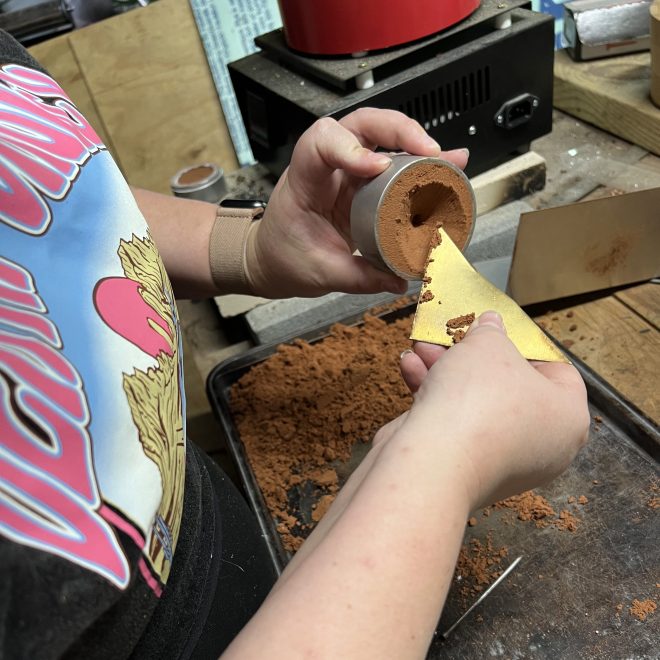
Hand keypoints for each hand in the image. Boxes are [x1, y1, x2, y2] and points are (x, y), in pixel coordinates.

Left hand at [246, 108, 468, 297]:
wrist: (272, 259)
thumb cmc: (284, 257)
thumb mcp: (320, 272)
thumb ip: (359, 277)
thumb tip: (399, 281)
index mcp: (304, 183)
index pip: (320, 144)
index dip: (349, 147)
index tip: (377, 167)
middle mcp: (327, 168)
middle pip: (360, 125)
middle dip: (397, 129)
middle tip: (428, 149)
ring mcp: (347, 172)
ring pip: (380, 136)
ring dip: (414, 142)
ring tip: (447, 158)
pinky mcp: (364, 184)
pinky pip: (393, 162)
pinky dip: (418, 161)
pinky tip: (444, 165)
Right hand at [394, 311, 589, 508]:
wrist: (433, 463)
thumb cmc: (476, 402)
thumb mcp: (487, 346)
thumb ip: (490, 331)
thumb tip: (491, 326)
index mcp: (567, 416)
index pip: (557, 370)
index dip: (525, 344)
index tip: (499, 331)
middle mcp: (543, 443)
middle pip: (508, 385)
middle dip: (471, 356)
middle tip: (453, 337)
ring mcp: (503, 459)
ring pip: (476, 403)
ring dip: (445, 371)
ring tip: (422, 347)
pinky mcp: (467, 466)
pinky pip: (455, 423)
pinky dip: (434, 396)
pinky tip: (411, 368)